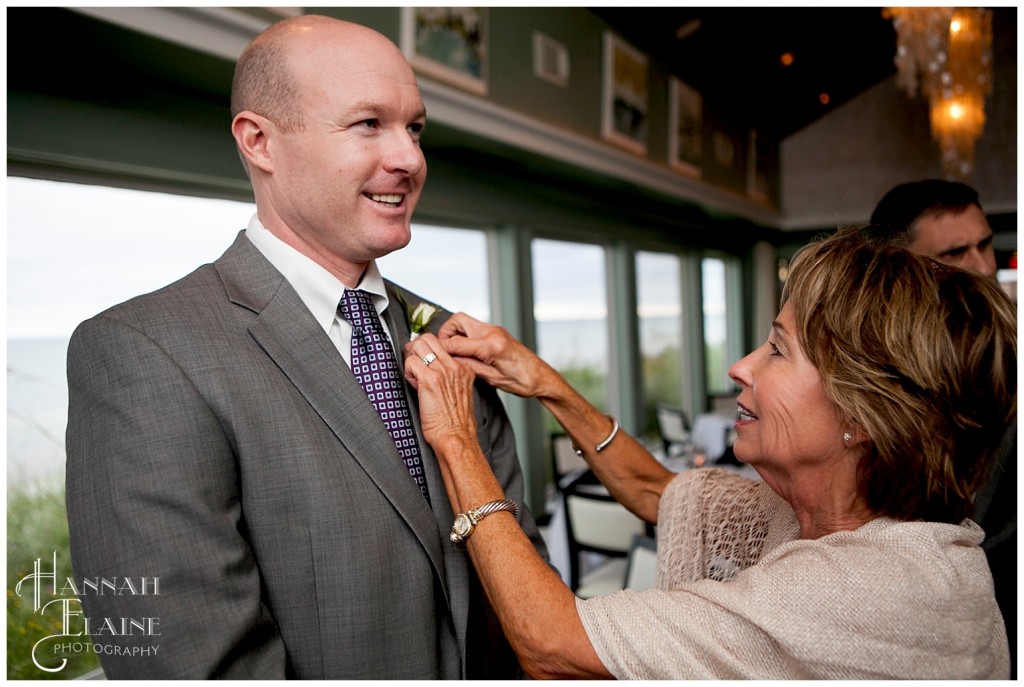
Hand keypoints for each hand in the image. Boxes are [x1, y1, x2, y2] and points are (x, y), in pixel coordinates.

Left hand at [403, 334, 478, 454]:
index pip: (441, 345)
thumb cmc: (455, 422)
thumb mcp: (459, 393)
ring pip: (418, 345)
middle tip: (412, 364)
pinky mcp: (430, 379)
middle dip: (415, 349)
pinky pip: (411, 362)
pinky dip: (407, 371)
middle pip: (429, 339)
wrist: (456, 437)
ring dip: (410, 358)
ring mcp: (443, 371)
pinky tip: (413, 384)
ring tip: (413, 375)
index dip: (427, 353)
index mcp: (463, 369)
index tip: (422, 364)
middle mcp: (455, 366)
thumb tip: (428, 368)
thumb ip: (448, 378)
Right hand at [436, 313, 555, 398]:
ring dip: (454, 334)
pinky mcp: (496, 333)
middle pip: (457, 320)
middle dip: (445, 333)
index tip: (432, 356)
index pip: (455, 343)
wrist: (541, 377)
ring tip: (451, 351)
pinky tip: (464, 351)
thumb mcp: (491, 379)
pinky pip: (474, 329)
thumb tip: (450, 360)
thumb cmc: (522, 381)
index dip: (441, 350)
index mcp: (491, 346)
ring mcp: (495, 330)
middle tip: (441, 349)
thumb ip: (469, 366)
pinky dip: (464, 336)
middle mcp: (492, 333)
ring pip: (465, 322)